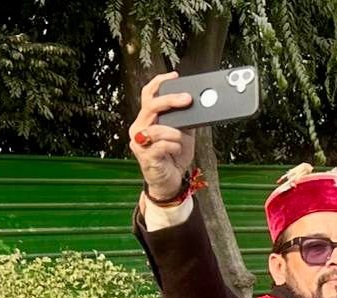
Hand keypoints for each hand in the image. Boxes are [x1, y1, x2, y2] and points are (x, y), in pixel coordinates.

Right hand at [128, 71, 195, 201]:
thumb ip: (185, 120)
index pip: (148, 95)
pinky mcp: (145, 156)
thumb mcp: (183, 135)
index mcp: (147, 120)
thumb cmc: (174, 157)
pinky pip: (163, 145)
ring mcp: (140, 142)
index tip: (174, 76)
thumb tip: (198, 104)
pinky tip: (175, 153)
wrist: (170, 182)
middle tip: (188, 99)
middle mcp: (139, 128)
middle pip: (151, 106)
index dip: (159, 83)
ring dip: (176, 135)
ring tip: (180, 144)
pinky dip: (174, 147)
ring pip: (159, 128)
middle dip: (171, 101)